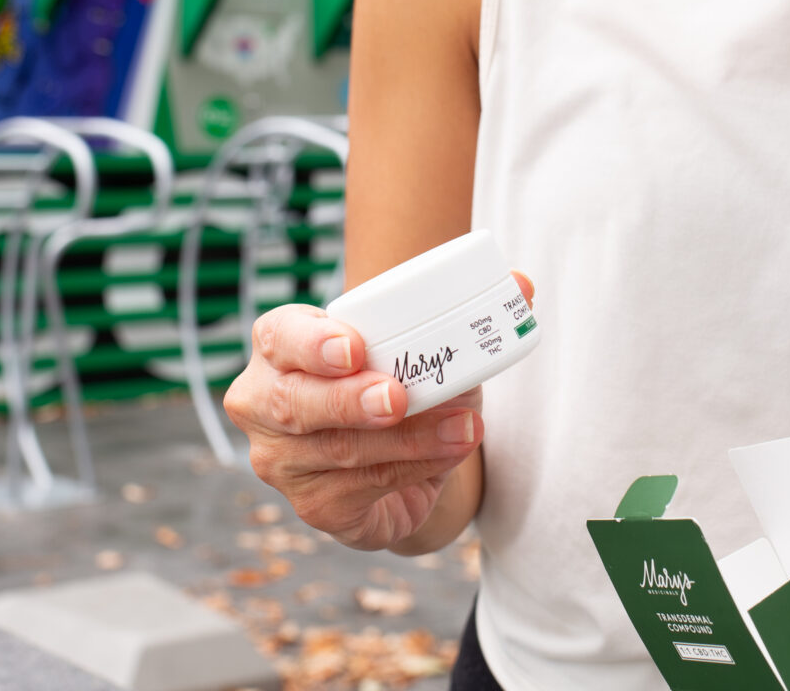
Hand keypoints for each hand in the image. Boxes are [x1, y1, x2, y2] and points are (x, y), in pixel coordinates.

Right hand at [222, 270, 532, 550]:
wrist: (404, 460)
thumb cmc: (400, 382)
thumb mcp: (425, 344)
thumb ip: (466, 311)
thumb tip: (523, 284)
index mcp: (280, 345)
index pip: (280, 336)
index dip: (311, 342)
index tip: (356, 348)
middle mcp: (265, 403)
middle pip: (295, 404)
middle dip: (350, 401)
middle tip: (399, 397)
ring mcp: (282, 461)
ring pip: (340, 451)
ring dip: (408, 439)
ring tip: (464, 427)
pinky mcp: (314, 505)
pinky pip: (363, 488)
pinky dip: (415, 468)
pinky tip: (451, 451)